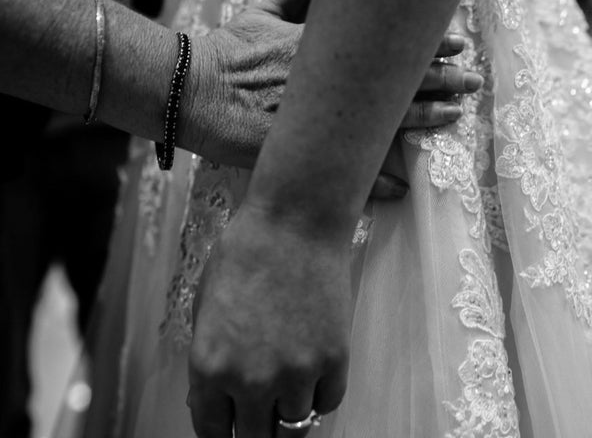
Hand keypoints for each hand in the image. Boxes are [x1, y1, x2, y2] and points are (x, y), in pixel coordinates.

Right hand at [179, 0, 480, 196]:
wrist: (191, 92)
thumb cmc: (227, 51)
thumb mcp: (262, 10)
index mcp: (321, 49)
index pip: (385, 47)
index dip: (423, 47)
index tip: (454, 46)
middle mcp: (327, 84)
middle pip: (394, 82)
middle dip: (439, 81)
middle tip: (471, 82)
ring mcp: (317, 121)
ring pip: (382, 122)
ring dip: (422, 121)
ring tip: (454, 118)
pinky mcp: (300, 154)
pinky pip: (346, 174)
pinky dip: (376, 182)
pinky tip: (404, 186)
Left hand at [188, 204, 351, 437]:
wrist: (295, 225)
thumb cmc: (245, 256)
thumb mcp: (205, 310)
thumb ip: (209, 363)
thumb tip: (214, 400)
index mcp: (211, 368)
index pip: (214, 431)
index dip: (223, 434)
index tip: (232, 430)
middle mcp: (253, 380)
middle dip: (256, 430)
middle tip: (261, 416)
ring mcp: (298, 373)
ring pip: (295, 428)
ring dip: (288, 416)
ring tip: (288, 396)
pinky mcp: (335, 360)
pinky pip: (327, 403)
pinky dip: (318, 396)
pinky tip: (311, 377)